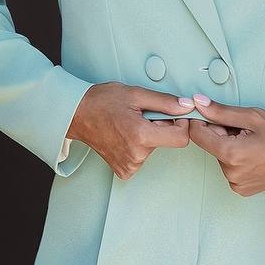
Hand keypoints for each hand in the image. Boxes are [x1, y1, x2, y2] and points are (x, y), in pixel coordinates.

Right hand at [68, 82, 193, 179]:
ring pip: (155, 148)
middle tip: (140, 115)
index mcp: (141, 136)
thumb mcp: (136, 94)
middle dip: (160, 126)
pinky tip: (124, 135)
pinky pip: (143, 156)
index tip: (172, 114)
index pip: (181, 138)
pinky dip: (138, 145)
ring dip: (148, 134)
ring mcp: (129, 166)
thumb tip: (187, 106)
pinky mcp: (125, 171)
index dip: (181, 123)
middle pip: (167, 141)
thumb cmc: (101, 102)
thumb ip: (166, 102)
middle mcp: (136, 155)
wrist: (76, 115)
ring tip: (129, 124)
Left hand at [186, 94, 264, 196]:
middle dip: (222, 132)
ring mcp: (238, 184)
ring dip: (231, 144)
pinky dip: (238, 157)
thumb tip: (198, 103)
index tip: (212, 112)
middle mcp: (231, 174)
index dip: (202, 120)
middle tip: (247, 128)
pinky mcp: (244, 189)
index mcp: (231, 155)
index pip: (197, 135)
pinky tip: (256, 152)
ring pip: (221, 155)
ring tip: (255, 140)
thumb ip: (221, 111)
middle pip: (211, 144)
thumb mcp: (254, 116)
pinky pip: (231, 167)